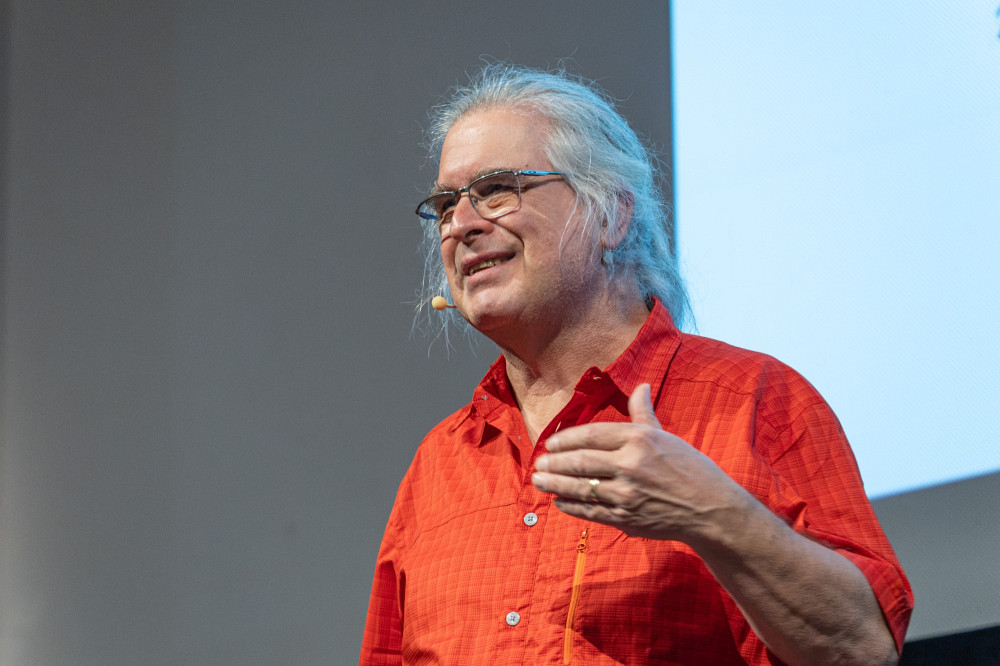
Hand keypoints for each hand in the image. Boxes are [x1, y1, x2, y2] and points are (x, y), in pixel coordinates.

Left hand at [531, 383, 746, 541]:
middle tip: (538, 463)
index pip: (592, 434)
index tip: (551, 442)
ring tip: (539, 480)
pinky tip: (559, 501)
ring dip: (555, 484)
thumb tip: (640, 386)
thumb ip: (643, 414)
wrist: (711, 510)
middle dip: (554, 462)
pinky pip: (590, 511)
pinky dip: (571, 506)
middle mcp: (631, 465)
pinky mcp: (626, 518)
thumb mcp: (666, 436)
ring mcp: (627, 494)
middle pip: (581, 461)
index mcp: (639, 439)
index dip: (566, 438)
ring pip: (581, 487)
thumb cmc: (689, 469)